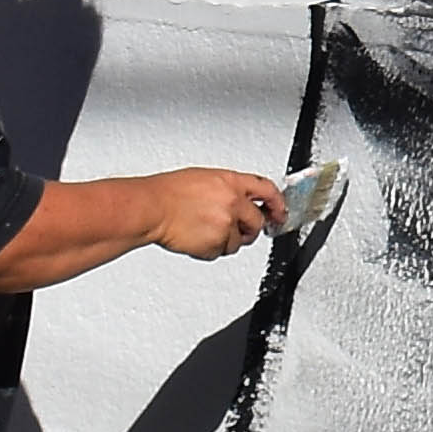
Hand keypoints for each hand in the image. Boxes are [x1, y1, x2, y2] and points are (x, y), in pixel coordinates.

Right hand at [149, 169, 284, 260]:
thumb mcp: (205, 179)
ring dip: (225, 240)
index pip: (267, 190)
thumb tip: (242, 200)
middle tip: (236, 230)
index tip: (280, 213)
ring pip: (237, 242)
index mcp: (232, 182)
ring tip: (202, 229)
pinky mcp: (215, 245)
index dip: (277, 204)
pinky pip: (220, 252)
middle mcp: (233, 203)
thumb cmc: (169, 192)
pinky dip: (210, 250)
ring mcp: (225, 225)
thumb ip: (228, 189)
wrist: (152, 208)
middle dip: (249, 229)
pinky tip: (195, 237)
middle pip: (257, 222)